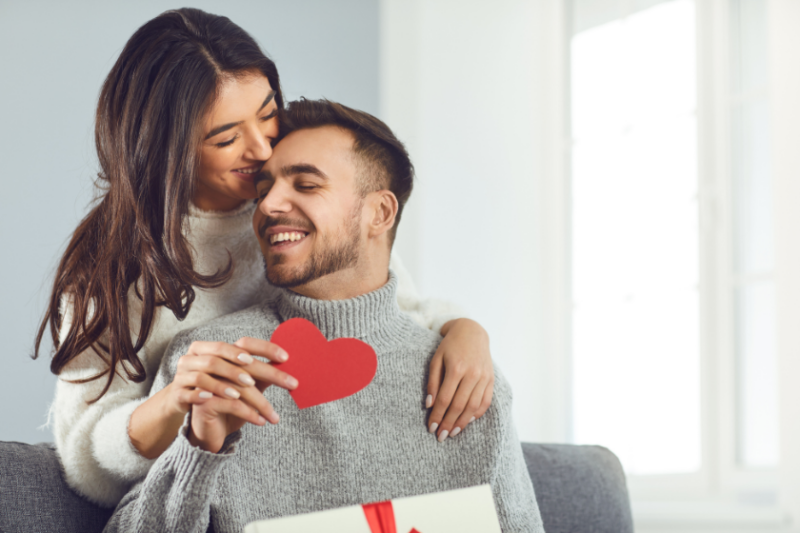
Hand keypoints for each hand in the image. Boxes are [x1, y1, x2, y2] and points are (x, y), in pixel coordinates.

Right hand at [170, 337, 297, 452]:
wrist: (201, 427)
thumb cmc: (227, 404)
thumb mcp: (246, 388)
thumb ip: (261, 375)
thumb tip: (286, 366)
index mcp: (218, 353)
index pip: (244, 343)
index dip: (264, 348)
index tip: (286, 358)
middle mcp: (204, 361)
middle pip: (240, 363)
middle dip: (269, 373)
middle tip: (291, 383)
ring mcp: (195, 379)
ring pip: (231, 386)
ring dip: (255, 400)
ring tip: (270, 411)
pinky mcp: (194, 400)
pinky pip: (221, 404)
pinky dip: (244, 413)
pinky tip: (258, 421)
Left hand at [426, 319, 493, 441]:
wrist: (472, 332)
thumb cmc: (450, 346)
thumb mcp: (436, 360)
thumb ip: (433, 383)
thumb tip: (430, 405)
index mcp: (456, 368)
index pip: (445, 399)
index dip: (437, 416)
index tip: (431, 428)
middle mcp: (472, 374)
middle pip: (459, 406)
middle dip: (448, 424)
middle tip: (440, 437)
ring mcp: (484, 377)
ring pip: (473, 407)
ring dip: (462, 423)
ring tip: (452, 433)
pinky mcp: (491, 379)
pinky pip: (485, 401)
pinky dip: (477, 414)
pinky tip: (468, 421)